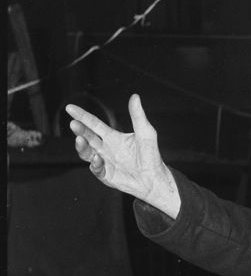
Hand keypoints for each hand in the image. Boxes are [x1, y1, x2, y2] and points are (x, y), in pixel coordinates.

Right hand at [66, 95, 180, 217]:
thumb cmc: (151, 155)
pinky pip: (97, 170)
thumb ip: (138, 116)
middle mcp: (106, 149)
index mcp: (112, 137)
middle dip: (79, 130)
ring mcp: (105, 162)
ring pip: (87, 153)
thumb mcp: (146, 133)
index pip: (93, 124)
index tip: (70, 108)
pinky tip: (98, 159)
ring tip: (80, 140)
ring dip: (82, 147)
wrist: (155, 179)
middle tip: (74, 124)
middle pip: (87, 137)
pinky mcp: (107, 175)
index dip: (82, 116)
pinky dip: (95, 164)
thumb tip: (135, 96)